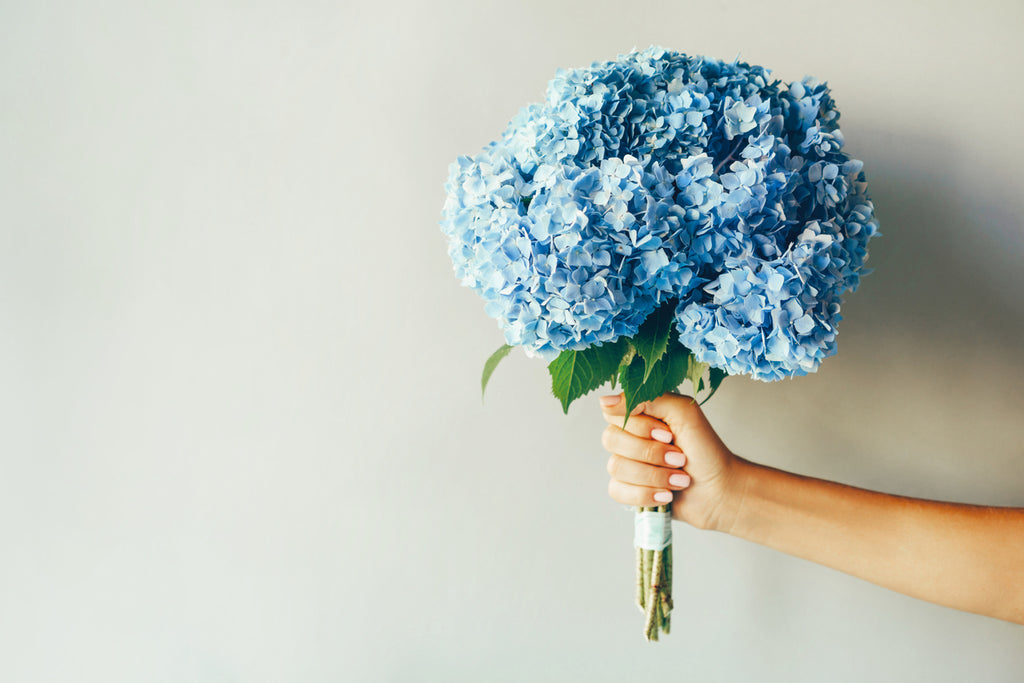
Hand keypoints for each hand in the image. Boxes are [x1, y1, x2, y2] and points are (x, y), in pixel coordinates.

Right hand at [599, 392, 744, 531]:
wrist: (720, 489)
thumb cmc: (706, 449)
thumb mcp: (683, 412)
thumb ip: (648, 398)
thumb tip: (605, 401)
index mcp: (640, 414)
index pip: (614, 413)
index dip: (640, 428)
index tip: (668, 435)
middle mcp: (629, 437)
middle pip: (611, 440)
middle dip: (651, 453)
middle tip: (679, 458)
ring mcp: (627, 463)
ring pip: (616, 467)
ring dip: (654, 476)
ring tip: (679, 479)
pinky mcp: (628, 489)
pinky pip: (617, 490)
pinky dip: (645, 494)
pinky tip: (666, 494)